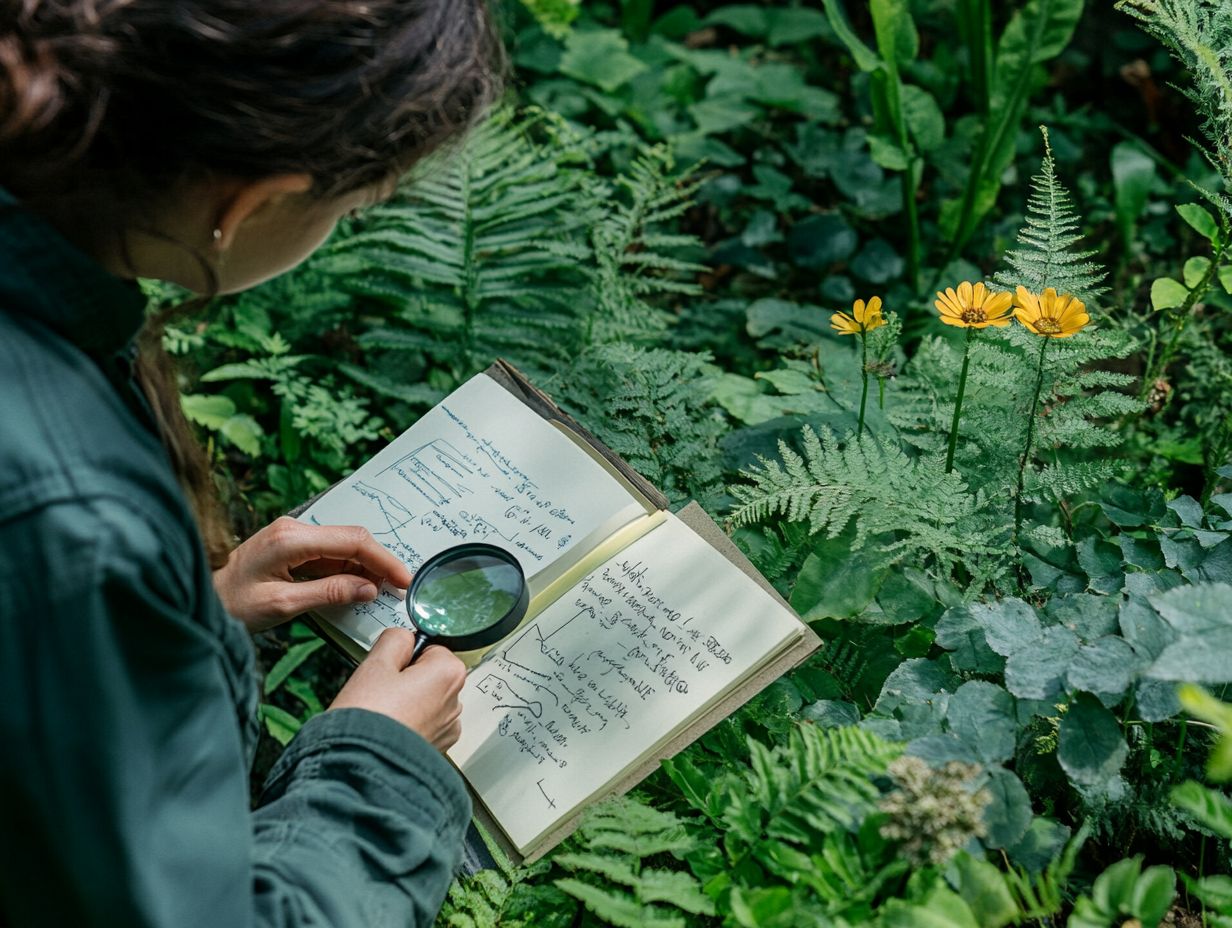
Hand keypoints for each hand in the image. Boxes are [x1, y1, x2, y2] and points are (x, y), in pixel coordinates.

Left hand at [213, 517, 412, 632]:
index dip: (383, 560)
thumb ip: (328, 593)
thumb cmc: (230, 605)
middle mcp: (294, 528)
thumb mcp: (282, 605)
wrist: (198, 599)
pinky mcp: (291, 545)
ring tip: (378, 591)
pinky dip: (347, 569)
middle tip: (396, 588)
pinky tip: (355, 586)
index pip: (352, 541)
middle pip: (352, 538)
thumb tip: (368, 589)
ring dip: (363, 567)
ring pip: (343, 545)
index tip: (403, 580)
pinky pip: (329, 553)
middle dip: (378, 562)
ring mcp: (292, 535)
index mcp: (291, 538)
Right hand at [331, 628, 465, 749]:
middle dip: (407, 680)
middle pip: (430, 676)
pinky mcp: (437, 750)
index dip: (404, 657)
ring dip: (408, 704)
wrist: (361, 768)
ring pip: (426, 702)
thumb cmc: (369, 717)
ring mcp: (448, 729)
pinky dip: (410, 726)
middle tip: (380, 693)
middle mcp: (456, 702)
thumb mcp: (375, 663)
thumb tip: (403, 638)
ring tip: (383, 714)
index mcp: (449, 674)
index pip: (430, 649)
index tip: (387, 670)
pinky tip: (390, 729)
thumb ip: (395, 640)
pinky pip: (424, 726)